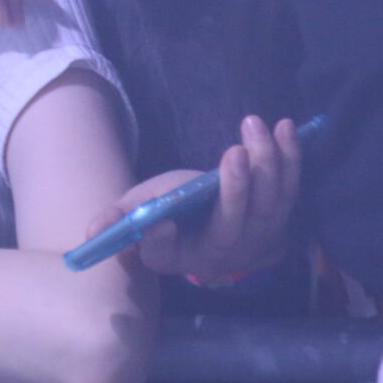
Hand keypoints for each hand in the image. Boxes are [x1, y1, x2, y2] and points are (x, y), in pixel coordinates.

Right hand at [88, 116, 301, 282]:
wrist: (216, 229)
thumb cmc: (171, 215)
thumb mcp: (138, 215)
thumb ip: (117, 221)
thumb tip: (92, 232)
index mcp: (178, 256)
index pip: (165, 254)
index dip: (161, 242)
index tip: (159, 223)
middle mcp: (221, 254)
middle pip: (231, 227)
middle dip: (236, 190)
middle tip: (233, 153)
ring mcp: (256, 237)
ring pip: (268, 204)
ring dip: (267, 164)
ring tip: (255, 126)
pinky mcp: (279, 215)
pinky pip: (289, 188)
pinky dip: (291, 158)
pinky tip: (286, 128)